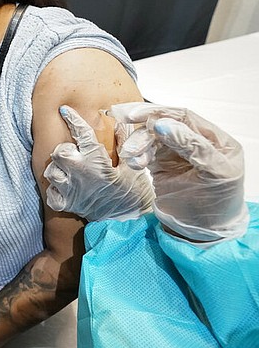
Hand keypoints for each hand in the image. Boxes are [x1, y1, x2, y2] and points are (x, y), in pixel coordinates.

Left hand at [43, 105, 154, 220]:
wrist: (129, 222)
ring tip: (69, 171)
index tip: (65, 110)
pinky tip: (65, 187)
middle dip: (64, 150)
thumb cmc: (133, 193)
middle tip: (74, 154)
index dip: (73, 119)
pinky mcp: (67, 205)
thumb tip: (119, 122)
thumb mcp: (133, 166)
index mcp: (98, 162)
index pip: (82, 134)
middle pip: (58, 152)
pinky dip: (54, 189)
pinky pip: (50, 193)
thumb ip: (125, 143)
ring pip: (50, 171)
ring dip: (58, 169)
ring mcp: (71, 191)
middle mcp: (81, 175)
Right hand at [109, 102, 248, 241]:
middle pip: (165, 126)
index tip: (136, 116)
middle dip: (144, 132)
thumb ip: (193, 146)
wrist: (201, 235)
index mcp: (216, 140)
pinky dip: (137, 155)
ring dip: (138, 144)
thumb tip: (164, 125)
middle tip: (130, 144)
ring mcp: (177, 154)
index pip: (185, 117)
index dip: (160, 113)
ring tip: (131, 158)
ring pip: (152, 138)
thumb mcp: (214, 173)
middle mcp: (195, 143)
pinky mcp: (161, 165)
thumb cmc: (217, 206)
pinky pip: (145, 152)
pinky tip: (135, 164)